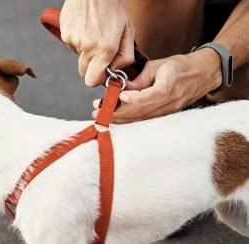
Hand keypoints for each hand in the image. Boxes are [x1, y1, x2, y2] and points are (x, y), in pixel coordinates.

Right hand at [61, 0, 134, 86]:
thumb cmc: (113, 7)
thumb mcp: (128, 31)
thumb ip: (125, 56)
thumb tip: (115, 70)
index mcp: (105, 49)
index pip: (92, 80)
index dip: (98, 79)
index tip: (103, 73)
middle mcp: (88, 47)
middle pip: (84, 73)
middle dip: (92, 67)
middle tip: (100, 52)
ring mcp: (74, 41)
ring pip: (78, 58)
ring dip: (85, 51)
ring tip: (93, 33)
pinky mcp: (65, 33)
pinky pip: (72, 45)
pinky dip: (78, 40)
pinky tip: (85, 27)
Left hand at [92, 49, 222, 122]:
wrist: (202, 75)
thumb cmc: (179, 67)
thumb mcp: (158, 66)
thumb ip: (139, 80)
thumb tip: (121, 89)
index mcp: (168, 86)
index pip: (149, 97)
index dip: (133, 99)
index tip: (118, 96)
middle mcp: (168, 103)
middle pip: (140, 113)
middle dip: (116, 113)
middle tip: (98, 111)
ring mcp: (167, 112)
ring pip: (140, 120)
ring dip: (119, 119)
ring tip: (101, 115)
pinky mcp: (164, 117)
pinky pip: (144, 121)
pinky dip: (128, 121)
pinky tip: (114, 119)